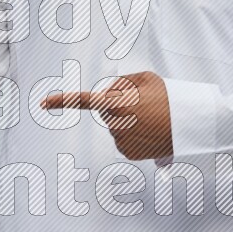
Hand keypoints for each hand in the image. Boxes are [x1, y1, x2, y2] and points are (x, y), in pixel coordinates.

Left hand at [40, 70, 173, 161]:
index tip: (43, 103)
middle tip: (143, 104)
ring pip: (116, 126)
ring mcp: (121, 140)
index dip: (62, 101)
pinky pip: (124, 140)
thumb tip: (109, 93)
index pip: (84, 101)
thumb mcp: (147, 79)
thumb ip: (122, 82)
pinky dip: (134, 135)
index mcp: (117, 102)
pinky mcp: (128, 153)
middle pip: (106, 110)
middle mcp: (115, 123)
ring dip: (128, 121)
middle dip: (118, 105)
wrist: (189, 125)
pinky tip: (149, 132)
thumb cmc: (169, 99)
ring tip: (150, 118)